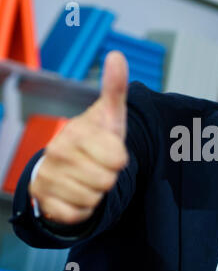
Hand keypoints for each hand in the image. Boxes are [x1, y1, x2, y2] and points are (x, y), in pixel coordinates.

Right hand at [29, 51, 128, 224]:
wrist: (68, 164)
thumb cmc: (94, 140)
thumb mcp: (109, 116)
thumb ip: (114, 89)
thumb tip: (117, 55)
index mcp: (76, 132)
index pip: (119, 159)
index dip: (121, 159)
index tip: (111, 151)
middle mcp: (57, 152)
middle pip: (107, 181)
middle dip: (109, 176)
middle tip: (99, 166)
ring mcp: (48, 177)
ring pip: (94, 199)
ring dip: (97, 193)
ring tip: (88, 178)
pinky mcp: (43, 200)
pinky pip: (77, 214)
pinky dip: (83, 209)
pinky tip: (77, 193)